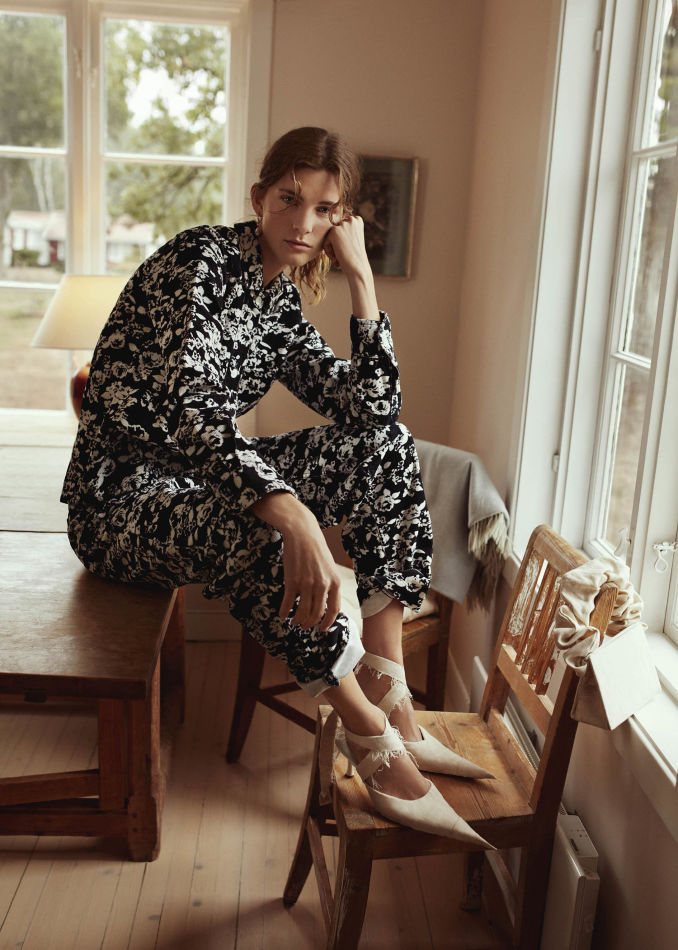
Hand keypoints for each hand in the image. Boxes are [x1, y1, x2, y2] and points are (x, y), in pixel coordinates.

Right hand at [251, 492, 341, 630]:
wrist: (302, 533)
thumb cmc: (316, 549)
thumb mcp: (330, 567)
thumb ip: (330, 583)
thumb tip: (326, 602)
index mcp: (335, 582)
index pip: (334, 609)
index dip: (327, 622)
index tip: (321, 629)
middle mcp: (322, 585)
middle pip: (317, 613)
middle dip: (310, 623)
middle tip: (304, 626)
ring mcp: (307, 584)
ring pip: (302, 611)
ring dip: (298, 620)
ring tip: (294, 622)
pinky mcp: (292, 581)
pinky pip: (288, 603)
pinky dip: (285, 611)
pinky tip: (283, 614)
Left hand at [324, 213, 369, 277]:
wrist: (358, 267)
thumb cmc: (355, 257)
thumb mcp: (353, 239)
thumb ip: (345, 232)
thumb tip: (332, 228)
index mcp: (357, 220)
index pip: (341, 227)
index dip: (342, 241)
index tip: (347, 250)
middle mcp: (352, 219)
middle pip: (335, 230)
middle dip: (336, 244)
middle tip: (343, 256)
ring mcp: (344, 224)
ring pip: (330, 236)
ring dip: (332, 248)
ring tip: (339, 259)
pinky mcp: (335, 231)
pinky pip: (326, 241)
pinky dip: (328, 251)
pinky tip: (336, 259)